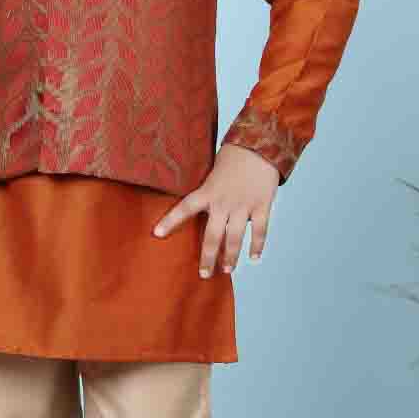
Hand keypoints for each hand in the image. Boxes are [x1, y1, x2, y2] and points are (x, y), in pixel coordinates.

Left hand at [151, 143, 279, 275]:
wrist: (261, 143)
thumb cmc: (235, 154)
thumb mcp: (214, 169)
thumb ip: (208, 189)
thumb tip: (200, 204)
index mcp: (208, 191)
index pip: (184, 208)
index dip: (170, 221)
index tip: (157, 234)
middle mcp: (224, 202)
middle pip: (212, 236)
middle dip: (207, 257)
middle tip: (203, 273)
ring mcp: (244, 206)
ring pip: (235, 239)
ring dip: (230, 257)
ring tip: (227, 270)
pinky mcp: (262, 206)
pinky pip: (260, 231)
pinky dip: (257, 246)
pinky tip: (254, 258)